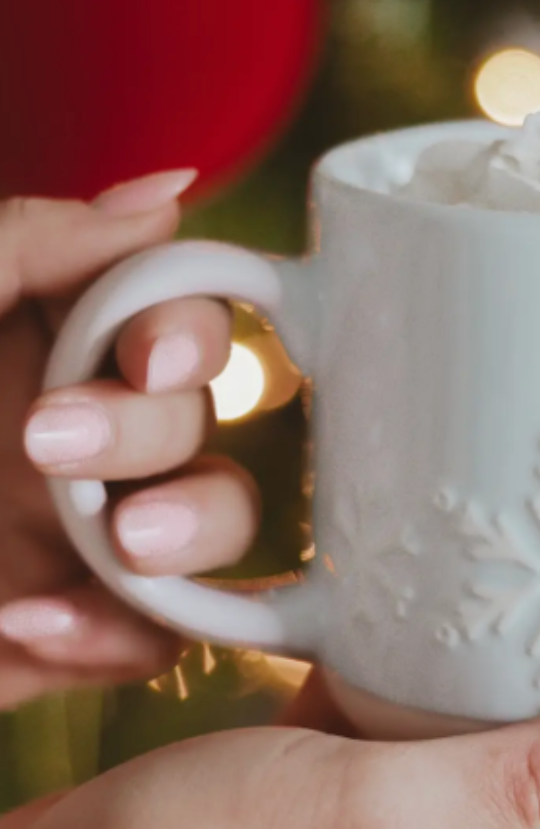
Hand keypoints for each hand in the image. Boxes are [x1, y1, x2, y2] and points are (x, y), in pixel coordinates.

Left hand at [0, 172, 255, 708]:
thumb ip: (28, 244)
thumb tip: (167, 194)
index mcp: (45, 350)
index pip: (175, 317)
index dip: (190, 328)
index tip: (149, 359)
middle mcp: (85, 435)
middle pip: (201, 417)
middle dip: (152, 431)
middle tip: (48, 446)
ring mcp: (91, 536)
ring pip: (222, 519)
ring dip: (195, 527)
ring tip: (125, 545)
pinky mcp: (79, 630)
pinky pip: (161, 633)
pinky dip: (121, 633)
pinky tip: (28, 620)